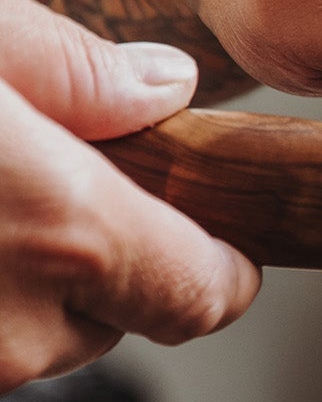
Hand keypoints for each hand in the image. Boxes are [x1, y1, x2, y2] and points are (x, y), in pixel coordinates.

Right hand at [0, 0, 258, 392]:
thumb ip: (70, 70)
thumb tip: (160, 86)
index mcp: (60, 234)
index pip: (207, 295)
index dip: (220, 262)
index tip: (220, 235)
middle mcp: (10, 327)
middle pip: (116, 312)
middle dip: (100, 253)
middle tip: (46, 176)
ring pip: (30, 331)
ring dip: (20, 273)